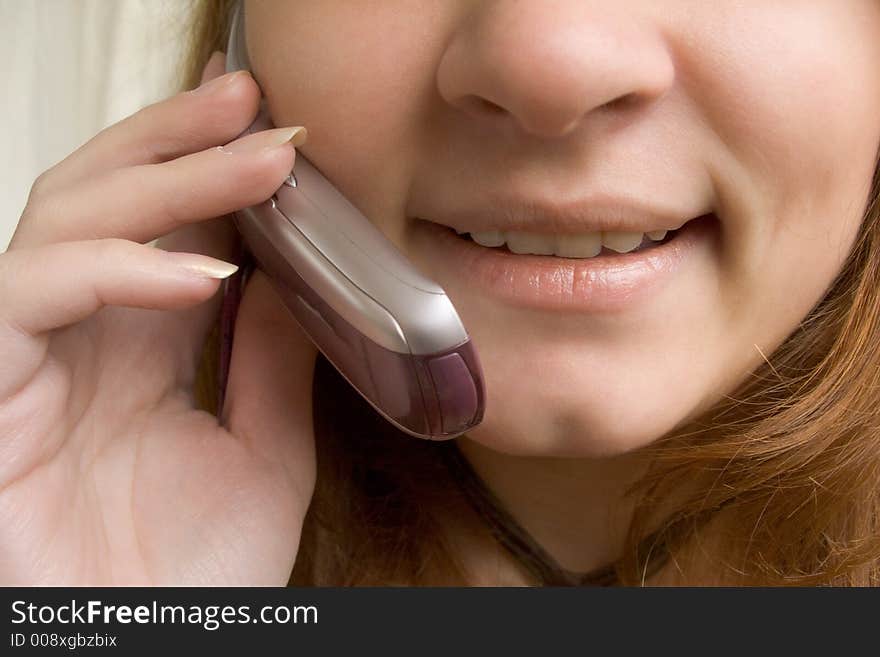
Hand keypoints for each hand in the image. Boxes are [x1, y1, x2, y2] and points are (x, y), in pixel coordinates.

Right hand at [0, 52, 317, 584]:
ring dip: (164, 180)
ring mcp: (27, 356)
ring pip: (67, 219)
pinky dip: (116, 268)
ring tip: (258, 162)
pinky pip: (32, 292)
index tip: (279, 133)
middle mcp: (79, 340)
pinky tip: (204, 273)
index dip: (212, 172)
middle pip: (107, 198)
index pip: (163, 229)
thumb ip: (272, 363)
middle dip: (177, 140)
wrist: (149, 652)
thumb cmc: (193, 577)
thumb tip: (300, 277)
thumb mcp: (263, 453)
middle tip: (253, 101)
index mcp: (138, 350)